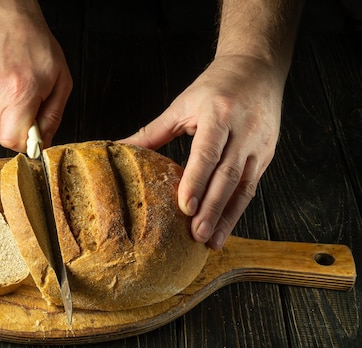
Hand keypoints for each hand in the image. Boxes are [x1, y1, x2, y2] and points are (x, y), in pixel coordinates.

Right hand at [0, 12, 71, 151]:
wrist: (7, 22)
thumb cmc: (36, 47)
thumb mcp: (60, 82)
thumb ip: (52, 117)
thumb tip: (44, 142)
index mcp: (18, 91)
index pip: (12, 140)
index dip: (26, 142)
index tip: (35, 133)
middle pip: (4, 136)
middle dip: (20, 129)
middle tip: (30, 106)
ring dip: (9, 116)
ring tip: (15, 91)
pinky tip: (4, 87)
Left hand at [120, 55, 286, 248]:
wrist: (258, 68)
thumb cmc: (215, 86)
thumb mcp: (182, 104)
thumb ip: (153, 131)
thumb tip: (118, 147)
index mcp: (218, 113)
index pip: (208, 152)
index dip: (197, 181)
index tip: (186, 207)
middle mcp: (243, 130)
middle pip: (227, 175)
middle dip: (212, 208)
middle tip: (197, 235)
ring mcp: (258, 145)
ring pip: (243, 186)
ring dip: (227, 217)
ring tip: (211, 241)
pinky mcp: (265, 156)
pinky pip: (250, 187)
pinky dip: (237, 211)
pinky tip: (224, 229)